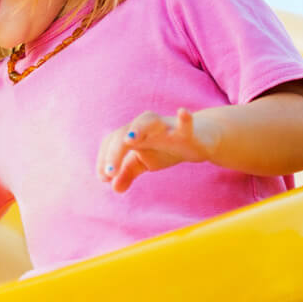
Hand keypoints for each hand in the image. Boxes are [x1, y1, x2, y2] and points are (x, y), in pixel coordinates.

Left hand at [97, 108, 215, 192]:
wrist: (198, 138)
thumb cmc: (166, 147)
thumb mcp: (144, 162)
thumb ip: (127, 173)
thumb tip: (114, 188)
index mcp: (132, 133)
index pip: (112, 141)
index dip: (105, 158)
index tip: (103, 178)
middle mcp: (145, 126)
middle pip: (124, 133)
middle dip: (114, 153)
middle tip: (109, 173)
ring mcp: (165, 127)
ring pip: (148, 122)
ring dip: (137, 129)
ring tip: (129, 139)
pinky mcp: (186, 132)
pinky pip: (186, 125)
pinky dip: (184, 119)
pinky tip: (183, 113)